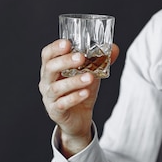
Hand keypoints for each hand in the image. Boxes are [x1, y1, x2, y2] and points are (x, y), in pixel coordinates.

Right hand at [39, 39, 119, 156]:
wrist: (79, 118)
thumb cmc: (80, 91)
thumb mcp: (91, 73)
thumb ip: (100, 61)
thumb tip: (114, 49)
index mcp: (52, 68)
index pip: (47, 54)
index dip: (55, 47)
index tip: (68, 43)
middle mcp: (47, 81)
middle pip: (50, 68)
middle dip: (65, 61)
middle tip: (81, 58)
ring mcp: (49, 97)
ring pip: (57, 87)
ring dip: (74, 81)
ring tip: (89, 77)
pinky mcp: (56, 111)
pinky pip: (62, 104)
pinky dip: (74, 97)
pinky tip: (85, 93)